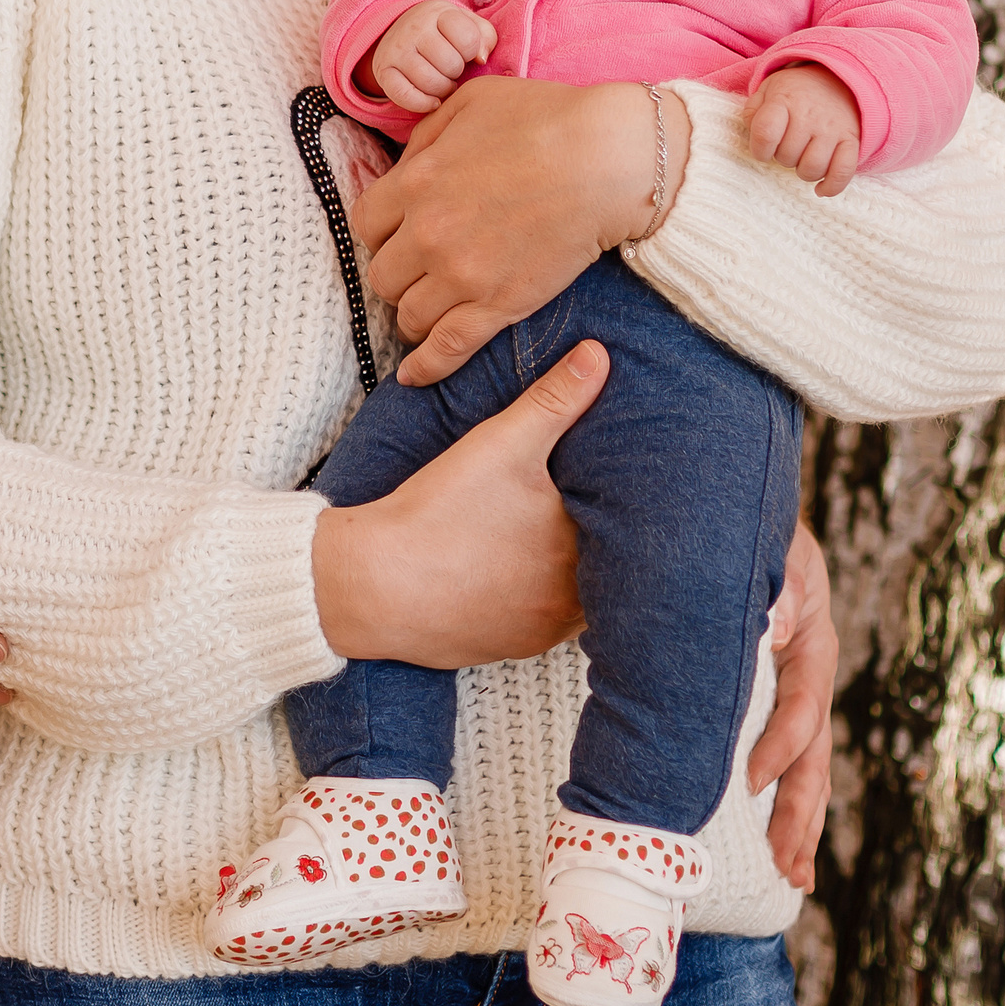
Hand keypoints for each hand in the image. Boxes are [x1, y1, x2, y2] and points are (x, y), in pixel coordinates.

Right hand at [310, 340, 603, 667]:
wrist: (375, 585)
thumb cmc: (440, 514)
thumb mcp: (501, 444)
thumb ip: (554, 400)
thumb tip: (598, 356)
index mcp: (583, 551)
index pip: (628, 529)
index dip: (624, 507)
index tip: (618, 488)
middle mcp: (572, 602)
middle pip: (605, 567)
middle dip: (597, 540)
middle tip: (580, 510)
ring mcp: (541, 632)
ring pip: (574, 599)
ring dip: (568, 574)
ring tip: (551, 540)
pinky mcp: (509, 648)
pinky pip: (538, 623)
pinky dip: (533, 599)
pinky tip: (513, 572)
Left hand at [352, 76, 690, 385]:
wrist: (608, 160)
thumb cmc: (545, 119)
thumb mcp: (469, 102)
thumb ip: (426, 136)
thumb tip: (405, 165)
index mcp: (415, 182)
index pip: (366, 224)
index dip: (382, 230)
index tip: (399, 233)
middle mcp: (427, 234)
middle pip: (382, 275)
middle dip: (398, 272)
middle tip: (419, 270)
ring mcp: (462, 275)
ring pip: (408, 315)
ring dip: (414, 313)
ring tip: (430, 309)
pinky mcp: (499, 306)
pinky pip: (447, 348)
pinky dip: (426, 367)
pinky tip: (415, 376)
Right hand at [359, 0, 497, 113]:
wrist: (401, 27)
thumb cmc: (443, 31)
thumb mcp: (467, 22)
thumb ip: (485, 36)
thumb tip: (482, 59)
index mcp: (438, 12)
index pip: (468, 39)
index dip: (473, 52)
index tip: (466, 52)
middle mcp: (414, 28)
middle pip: (450, 64)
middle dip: (457, 72)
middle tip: (453, 70)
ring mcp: (396, 50)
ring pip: (430, 82)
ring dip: (443, 90)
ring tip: (444, 82)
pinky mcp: (383, 71)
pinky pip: (404, 96)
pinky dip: (422, 104)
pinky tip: (433, 102)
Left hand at [746, 66, 861, 196]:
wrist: (837, 80)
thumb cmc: (795, 92)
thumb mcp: (767, 90)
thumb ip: (753, 111)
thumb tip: (754, 136)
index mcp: (784, 100)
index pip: (766, 133)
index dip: (759, 149)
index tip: (762, 150)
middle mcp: (810, 115)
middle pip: (787, 155)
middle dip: (781, 157)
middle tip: (787, 146)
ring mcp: (832, 129)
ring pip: (813, 168)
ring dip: (803, 171)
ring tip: (802, 158)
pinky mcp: (852, 141)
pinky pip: (843, 171)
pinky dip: (831, 186)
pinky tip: (820, 189)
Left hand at [747, 523, 836, 887]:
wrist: (741, 519)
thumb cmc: (753, 535)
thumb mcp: (773, 552)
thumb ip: (778, 589)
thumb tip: (780, 629)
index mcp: (812, 645)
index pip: (802, 707)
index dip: (781, 747)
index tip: (751, 782)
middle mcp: (812, 676)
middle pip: (814, 754)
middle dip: (801, 812)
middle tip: (787, 865)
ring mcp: (799, 692)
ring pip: (808, 767)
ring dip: (801, 823)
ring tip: (794, 877)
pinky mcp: (777, 700)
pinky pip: (788, 757)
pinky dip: (785, 801)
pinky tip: (781, 849)